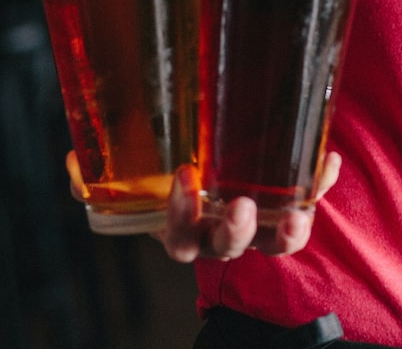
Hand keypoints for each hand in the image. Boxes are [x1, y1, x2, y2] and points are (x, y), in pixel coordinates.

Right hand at [65, 150, 342, 261]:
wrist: (204, 155)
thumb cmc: (164, 165)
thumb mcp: (133, 168)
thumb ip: (97, 170)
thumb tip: (73, 163)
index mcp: (183, 229)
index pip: (180, 237)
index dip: (181, 215)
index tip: (183, 177)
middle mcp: (221, 233)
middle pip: (228, 247)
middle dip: (233, 231)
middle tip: (237, 205)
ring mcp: (257, 225)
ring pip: (274, 243)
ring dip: (287, 232)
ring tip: (297, 213)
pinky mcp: (286, 206)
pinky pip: (308, 203)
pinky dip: (320, 186)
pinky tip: (329, 161)